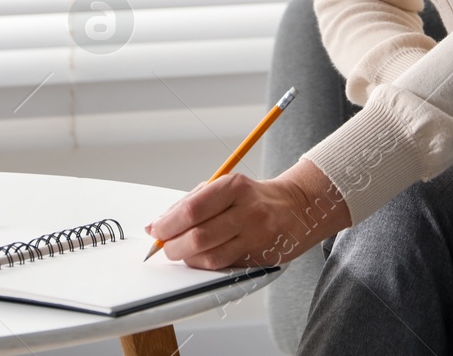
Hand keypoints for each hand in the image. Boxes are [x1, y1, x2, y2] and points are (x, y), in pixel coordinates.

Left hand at [144, 159, 350, 269]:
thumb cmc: (252, 197)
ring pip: (210, 258)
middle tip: (165, 248)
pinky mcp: (259, 258)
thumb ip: (191, 203)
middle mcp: (248, 211)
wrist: (296, 208)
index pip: (193, 209)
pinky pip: (224, 267)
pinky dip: (206, 265)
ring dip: (188, 259)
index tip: (156, 231)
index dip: (168, 224)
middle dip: (173, 246)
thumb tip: (157, 225)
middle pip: (199, 237)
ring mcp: (256, 237)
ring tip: (182, 252)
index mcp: (235, 187)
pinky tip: (202, 257)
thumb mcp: (225, 186)